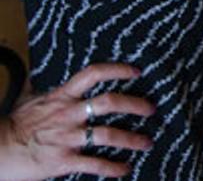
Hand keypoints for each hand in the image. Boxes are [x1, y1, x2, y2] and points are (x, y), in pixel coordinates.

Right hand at [0, 63, 153, 180]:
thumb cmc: (13, 125)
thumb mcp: (29, 99)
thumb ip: (45, 89)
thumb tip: (48, 77)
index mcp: (62, 96)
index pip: (93, 74)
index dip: (118, 70)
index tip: (137, 71)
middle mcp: (69, 114)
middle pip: (109, 103)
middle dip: (135, 105)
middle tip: (152, 109)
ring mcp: (67, 138)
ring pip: (108, 135)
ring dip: (132, 139)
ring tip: (147, 143)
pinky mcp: (63, 161)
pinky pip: (94, 164)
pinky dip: (113, 168)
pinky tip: (125, 169)